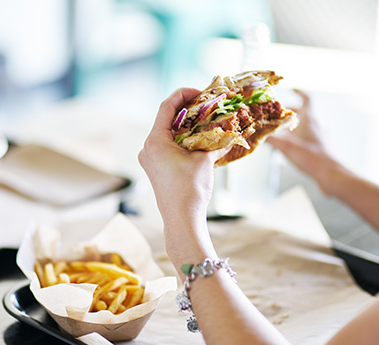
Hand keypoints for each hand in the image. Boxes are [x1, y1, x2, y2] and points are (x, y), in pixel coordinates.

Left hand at [139, 88, 229, 216]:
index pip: (166, 106)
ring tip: (205, 121)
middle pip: (165, 119)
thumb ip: (215, 141)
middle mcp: (147, 147)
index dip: (183, 94)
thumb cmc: (190, 189)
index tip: (200, 92)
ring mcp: (149, 159)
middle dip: (187, 110)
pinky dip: (181, 139)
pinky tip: (198, 139)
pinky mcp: (155, 168)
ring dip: (185, 125)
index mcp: (155, 141)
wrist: (182, 219)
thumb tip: (231, 131)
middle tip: (206, 105)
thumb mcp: (205, 160)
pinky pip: (166, 146)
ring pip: (166, 133)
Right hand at [266, 89, 339, 189]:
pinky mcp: (323, 147)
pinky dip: (300, 137)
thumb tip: (256, 133)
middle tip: (278, 116)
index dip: (299, 92)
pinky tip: (292, 146)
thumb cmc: (311, 156)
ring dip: (294, 126)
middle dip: (290, 113)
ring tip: (283, 133)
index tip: (292, 89)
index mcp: (310, 118)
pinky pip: (309, 137)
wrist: (330, 173)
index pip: (306, 99)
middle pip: (303, 113)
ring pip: (306, 125)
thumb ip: (270, 138)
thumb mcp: (286, 146)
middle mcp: (318, 124)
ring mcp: (321, 135)